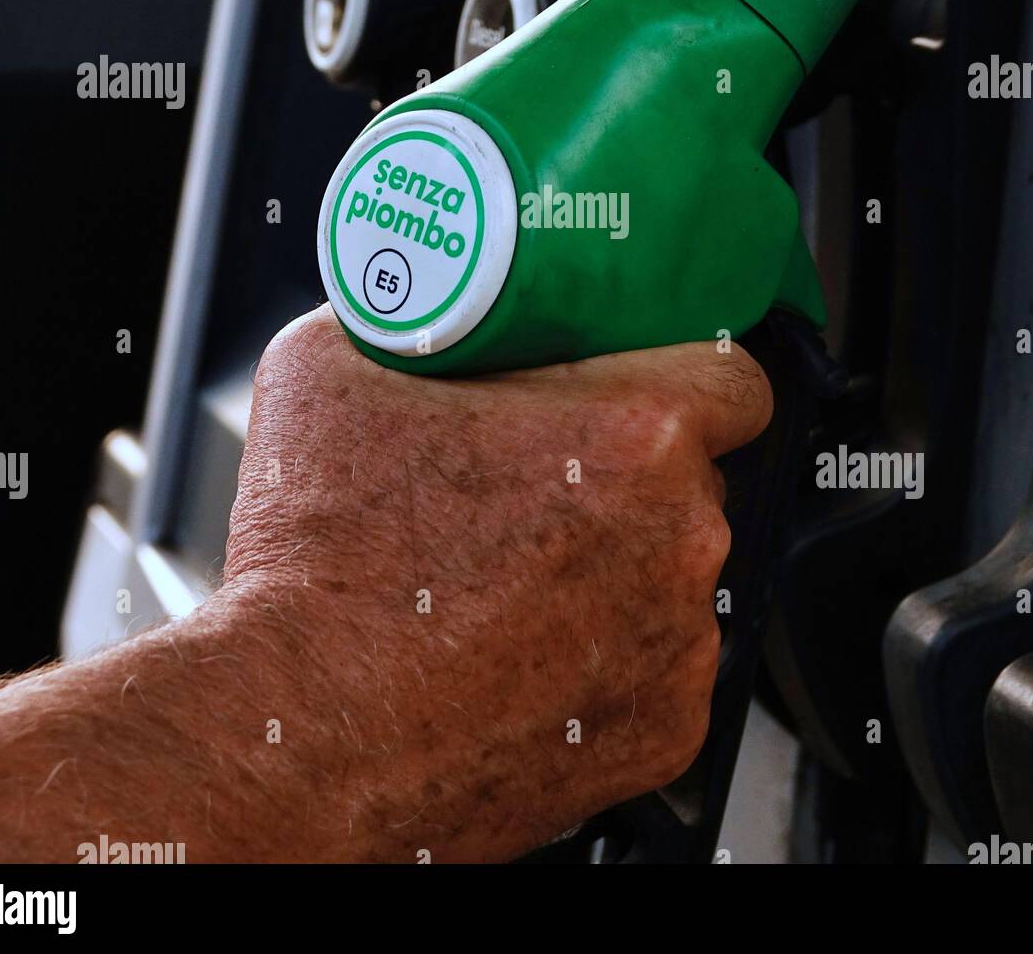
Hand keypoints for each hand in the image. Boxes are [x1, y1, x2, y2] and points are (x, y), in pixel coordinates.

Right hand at [224, 306, 772, 861]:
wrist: (296, 730)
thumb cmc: (320, 559)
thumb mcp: (332, 366)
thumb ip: (411, 319)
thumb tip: (416, 303)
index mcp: (637, 432)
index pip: (736, 379)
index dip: (689, 375)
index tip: (645, 390)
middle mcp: (682, 537)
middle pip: (692, 478)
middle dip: (629, 474)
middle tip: (538, 483)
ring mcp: (679, 642)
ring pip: (673, 573)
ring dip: (617, 566)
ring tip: (513, 579)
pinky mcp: (665, 727)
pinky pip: (657, 664)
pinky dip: (606, 655)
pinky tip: (523, 650)